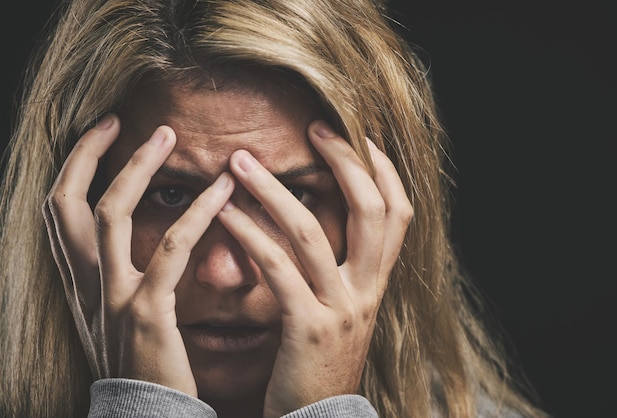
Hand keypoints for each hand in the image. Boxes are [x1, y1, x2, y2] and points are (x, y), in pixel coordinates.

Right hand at [42, 114, 234, 394]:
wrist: (147, 415)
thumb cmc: (142, 363)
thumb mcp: (115, 315)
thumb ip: (117, 274)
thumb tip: (133, 238)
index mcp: (79, 283)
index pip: (59, 211)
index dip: (76, 165)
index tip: (105, 131)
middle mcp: (85, 285)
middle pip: (69, 202)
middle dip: (93, 155)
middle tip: (131, 122)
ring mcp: (112, 298)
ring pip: (112, 214)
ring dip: (139, 168)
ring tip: (171, 137)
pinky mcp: (147, 314)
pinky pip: (170, 251)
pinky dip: (197, 214)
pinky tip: (223, 192)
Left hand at [217, 120, 412, 416]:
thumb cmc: (320, 362)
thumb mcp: (342, 312)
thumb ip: (339, 271)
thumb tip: (317, 222)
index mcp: (377, 283)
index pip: (399, 213)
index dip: (386, 170)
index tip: (362, 135)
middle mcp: (367, 290)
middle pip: (370, 209)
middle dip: (345, 162)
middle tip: (314, 128)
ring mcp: (341, 309)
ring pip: (312, 232)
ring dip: (274, 190)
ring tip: (240, 162)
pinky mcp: (308, 328)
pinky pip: (278, 269)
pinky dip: (249, 234)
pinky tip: (224, 213)